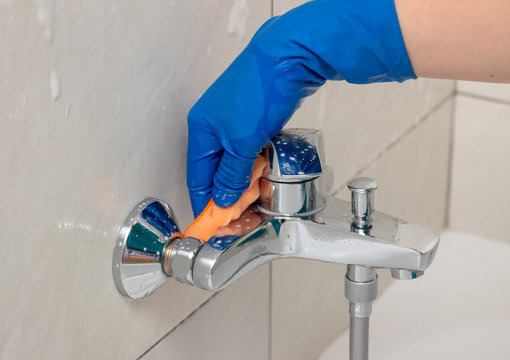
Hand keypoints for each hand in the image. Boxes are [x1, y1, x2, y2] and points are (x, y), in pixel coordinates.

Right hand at [187, 0, 414, 216]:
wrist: (290, 57)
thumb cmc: (260, 89)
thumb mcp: (242, 142)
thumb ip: (232, 174)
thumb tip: (223, 198)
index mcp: (202, 130)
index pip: (198, 177)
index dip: (205, 203)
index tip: (213, 223)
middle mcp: (216, 125)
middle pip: (217, 171)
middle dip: (229, 194)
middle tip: (242, 213)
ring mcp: (237, 121)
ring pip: (237, 161)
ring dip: (246, 180)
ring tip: (258, 196)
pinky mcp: (257, 118)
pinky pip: (252, 150)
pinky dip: (258, 164)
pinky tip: (267, 173)